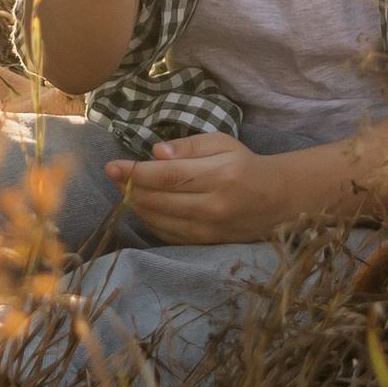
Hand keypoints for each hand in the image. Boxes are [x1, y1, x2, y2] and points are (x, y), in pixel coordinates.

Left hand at [110, 130, 288, 243]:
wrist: (276, 200)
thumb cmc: (244, 165)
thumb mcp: (221, 143)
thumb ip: (188, 146)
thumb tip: (155, 153)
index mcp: (218, 175)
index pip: (166, 175)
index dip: (134, 172)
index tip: (111, 166)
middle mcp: (213, 206)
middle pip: (157, 199)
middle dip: (129, 187)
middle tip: (114, 175)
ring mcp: (209, 229)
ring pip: (159, 219)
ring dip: (136, 204)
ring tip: (126, 189)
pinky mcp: (206, 243)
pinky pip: (167, 234)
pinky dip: (150, 221)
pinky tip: (144, 206)